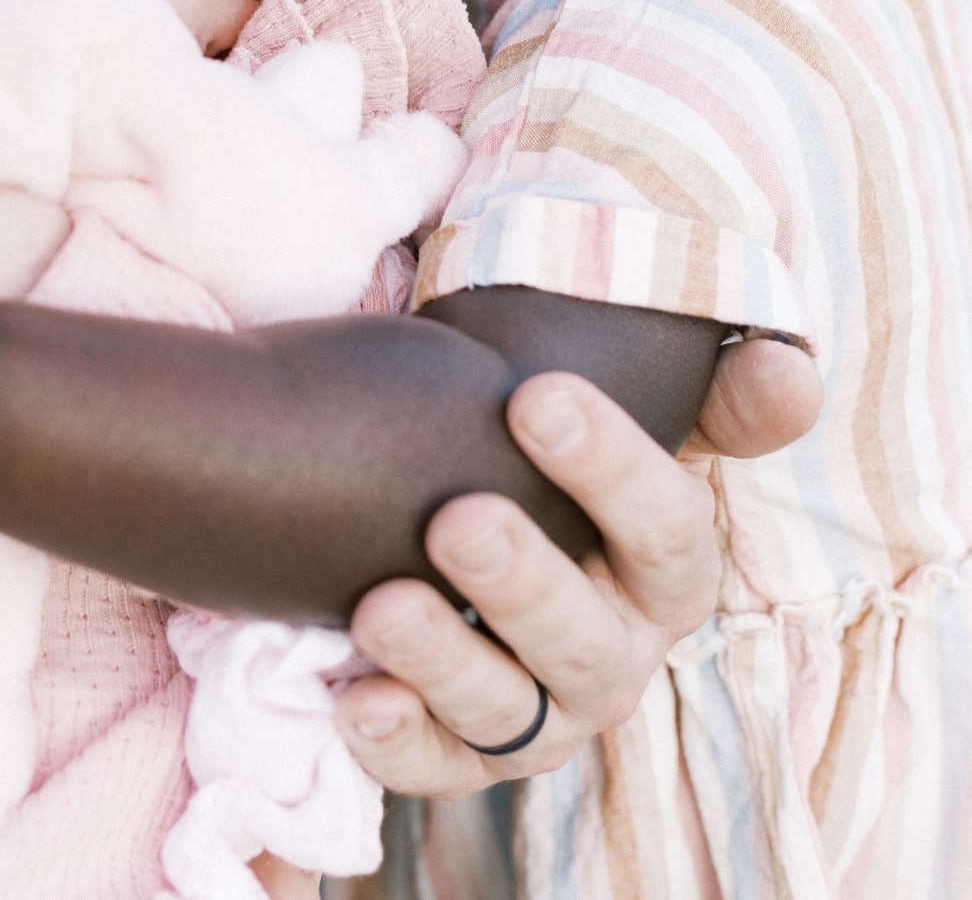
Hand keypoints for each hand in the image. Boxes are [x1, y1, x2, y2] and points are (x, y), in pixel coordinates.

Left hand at [336, 345, 821, 795]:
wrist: (485, 516)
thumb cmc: (564, 461)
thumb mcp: (648, 416)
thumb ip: (721, 392)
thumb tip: (785, 374)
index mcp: (665, 569)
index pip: (667, 527)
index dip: (611, 466)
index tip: (534, 395)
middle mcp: (613, 652)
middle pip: (583, 638)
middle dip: (522, 582)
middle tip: (455, 519)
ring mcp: (539, 712)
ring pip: (505, 711)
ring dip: (443, 661)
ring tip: (380, 607)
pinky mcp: (462, 754)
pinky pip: (435, 766)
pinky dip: (397, 742)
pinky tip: (355, 700)